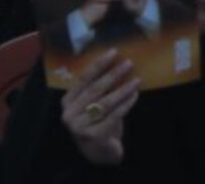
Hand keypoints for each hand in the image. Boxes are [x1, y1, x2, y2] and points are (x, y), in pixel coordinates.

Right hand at [61, 51, 137, 167]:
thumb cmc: (98, 122)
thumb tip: (119, 63)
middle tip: (129, 63)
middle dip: (113, 75)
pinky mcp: (93, 136)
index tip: (113, 52)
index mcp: (67, 102)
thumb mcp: (94, 104)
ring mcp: (79, 126)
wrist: (99, 152)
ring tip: (137, 80)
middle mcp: (69, 114)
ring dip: (123, 89)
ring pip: (105, 103)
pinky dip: (126, 104)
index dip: (99, 65)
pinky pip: (114, 115)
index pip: (83, 79)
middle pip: (95, 89)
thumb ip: (99, 88)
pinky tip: (135, 95)